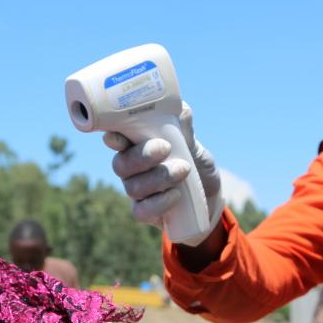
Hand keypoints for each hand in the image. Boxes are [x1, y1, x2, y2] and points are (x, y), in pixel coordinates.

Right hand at [105, 102, 224, 245]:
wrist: (209, 194)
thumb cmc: (194, 162)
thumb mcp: (193, 144)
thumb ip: (184, 129)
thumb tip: (182, 110)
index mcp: (135, 146)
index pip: (115, 140)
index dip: (113, 138)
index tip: (118, 136)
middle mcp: (131, 169)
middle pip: (121, 165)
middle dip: (142, 156)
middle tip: (166, 148)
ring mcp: (137, 191)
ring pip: (133, 187)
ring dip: (158, 178)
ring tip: (184, 169)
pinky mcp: (146, 212)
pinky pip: (141, 211)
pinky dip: (158, 203)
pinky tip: (175, 195)